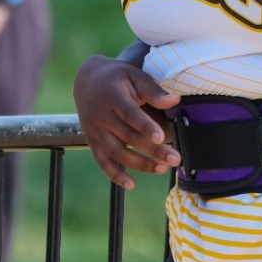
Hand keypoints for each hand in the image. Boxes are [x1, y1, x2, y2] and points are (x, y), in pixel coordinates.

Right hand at [73, 55, 179, 189]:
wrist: (86, 81)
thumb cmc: (117, 78)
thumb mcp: (134, 76)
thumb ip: (153, 90)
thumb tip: (175, 101)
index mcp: (112, 97)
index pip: (129, 114)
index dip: (145, 126)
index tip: (161, 137)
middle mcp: (101, 116)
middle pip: (128, 137)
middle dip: (153, 150)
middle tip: (175, 158)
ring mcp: (95, 131)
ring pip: (117, 152)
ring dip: (140, 164)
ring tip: (163, 168)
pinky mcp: (92, 142)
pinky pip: (103, 162)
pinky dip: (116, 175)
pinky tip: (132, 184)